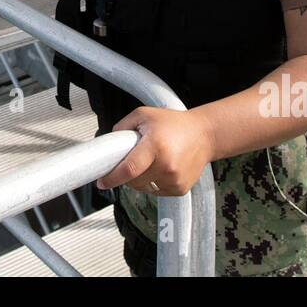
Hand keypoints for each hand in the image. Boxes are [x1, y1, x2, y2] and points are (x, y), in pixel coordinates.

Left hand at [95, 107, 213, 196]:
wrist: (204, 135)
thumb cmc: (174, 123)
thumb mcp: (144, 115)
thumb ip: (122, 126)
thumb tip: (109, 144)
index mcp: (155, 145)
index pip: (129, 169)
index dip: (112, 178)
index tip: (101, 182)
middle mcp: (166, 165)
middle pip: (134, 181)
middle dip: (125, 175)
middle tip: (130, 161)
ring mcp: (174, 179)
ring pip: (144, 188)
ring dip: (140, 179)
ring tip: (151, 161)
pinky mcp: (180, 189)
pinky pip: (157, 191)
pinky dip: (154, 182)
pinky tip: (163, 167)